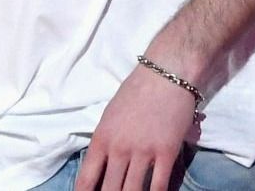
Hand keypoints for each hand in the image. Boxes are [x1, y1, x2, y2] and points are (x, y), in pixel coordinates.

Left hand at [76, 67, 197, 190]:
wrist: (165, 75)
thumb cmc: (136, 92)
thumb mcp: (110, 117)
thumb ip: (107, 142)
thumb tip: (104, 165)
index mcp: (101, 139)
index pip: (87, 177)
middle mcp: (119, 149)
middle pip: (110, 189)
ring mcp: (143, 152)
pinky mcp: (166, 153)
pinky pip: (159, 184)